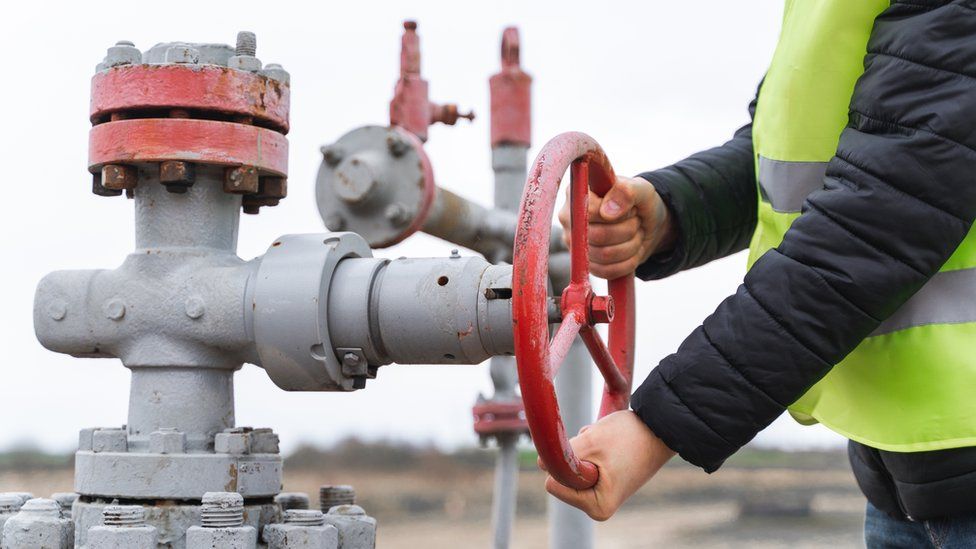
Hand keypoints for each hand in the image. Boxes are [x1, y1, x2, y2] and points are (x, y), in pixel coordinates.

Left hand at [540, 410, 674, 520]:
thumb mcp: (590, 442)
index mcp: (596, 506)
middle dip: (577, 455)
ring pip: (572, 464)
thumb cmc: (630, 436)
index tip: (592, 453)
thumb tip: (540, 464)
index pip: (553, 483)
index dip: (567, 463)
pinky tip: (610, 443)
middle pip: (562, 475)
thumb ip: (560, 456)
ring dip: (584, 448)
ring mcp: (601, 492)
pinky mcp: (603, 478)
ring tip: (609, 445)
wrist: (660, 427)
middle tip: (602, 448)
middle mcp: (598, 505)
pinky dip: (590, 446)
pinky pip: (583, 459)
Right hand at [558, 175, 675, 279]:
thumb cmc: (640, 202)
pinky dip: (628, 262)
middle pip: (598, 236)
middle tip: (636, 221)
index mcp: (577, 194)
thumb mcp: (640, 189)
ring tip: (635, 233)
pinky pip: (607, 271)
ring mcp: (575, 244)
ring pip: (605, 255)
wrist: (647, 223)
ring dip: (631, 246)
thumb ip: (625, 192)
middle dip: (627, 230)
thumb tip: (607, 213)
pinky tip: (631, 249)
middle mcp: (570, 219)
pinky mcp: (585, 264)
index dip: (617, 215)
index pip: (590, 212)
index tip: (630, 209)